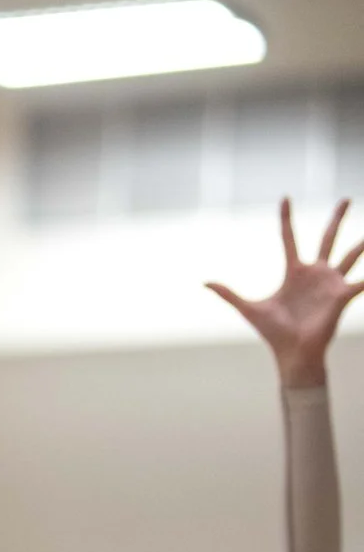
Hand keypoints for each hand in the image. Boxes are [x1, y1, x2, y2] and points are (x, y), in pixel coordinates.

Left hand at [209, 198, 363, 380]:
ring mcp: (330, 283)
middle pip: (327, 238)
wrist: (291, 353)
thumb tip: (203, 282)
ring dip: (362, 245)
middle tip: (346, 198)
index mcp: (293, 272)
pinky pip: (360, 282)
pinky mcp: (342, 296)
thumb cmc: (272, 333)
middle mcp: (315, 273)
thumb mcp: (248, 308)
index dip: (286, 218)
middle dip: (337, 218)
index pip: (289, 238)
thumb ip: (228, 294)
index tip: (285, 198)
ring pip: (349, 256)